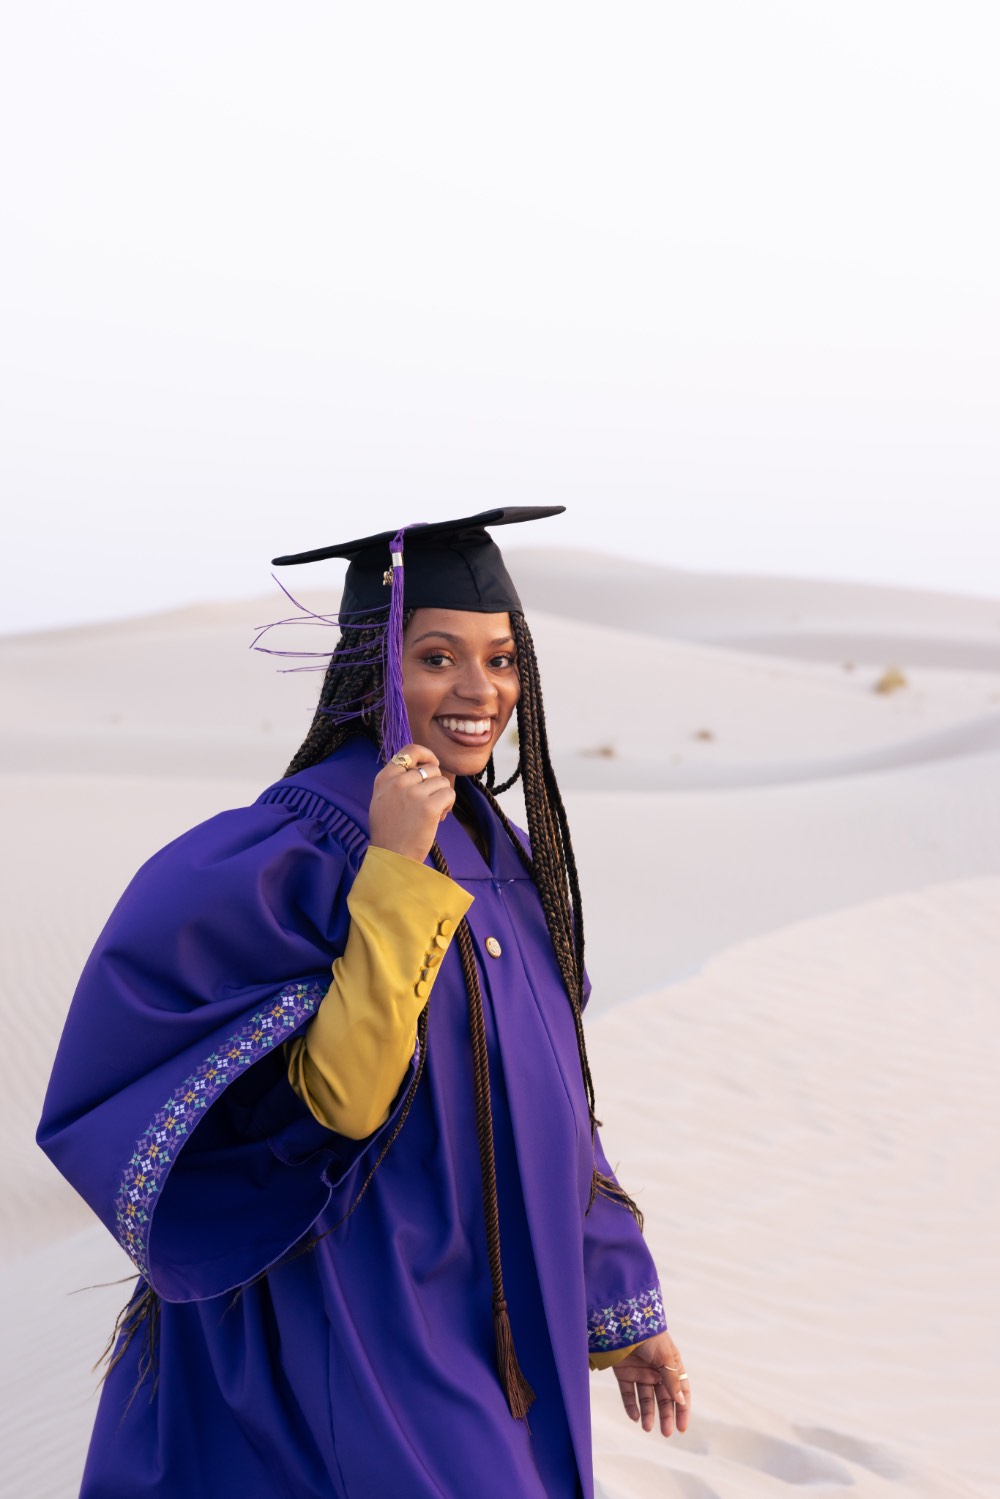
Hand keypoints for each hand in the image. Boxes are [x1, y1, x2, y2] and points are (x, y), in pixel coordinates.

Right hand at [368, 745, 455, 863]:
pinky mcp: (428, 806)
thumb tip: (421, 766)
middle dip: (435, 784)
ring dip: (442, 796)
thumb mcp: (382, 798)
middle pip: (431, 768)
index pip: (409, 750)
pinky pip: (449, 794)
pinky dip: (448, 805)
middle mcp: (398, 782)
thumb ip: (396, 780)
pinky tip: (438, 818)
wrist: (391, 856)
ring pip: (442, 781)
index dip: (426, 754)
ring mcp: (413, 793)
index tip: (432, 763)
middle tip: (429, 802)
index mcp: (385, 778)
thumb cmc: (389, 830)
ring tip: (432, 813)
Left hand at [612, 1330, 689, 1436]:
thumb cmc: (650, 1336)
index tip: (682, 1428)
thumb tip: (681, 1401)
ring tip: (647, 1427)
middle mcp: (657, 1370)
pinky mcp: (624, 1373)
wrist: (624, 1322)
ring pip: (646, 1398)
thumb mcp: (665, 1358)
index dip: (682, 1409)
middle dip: (666, 1415)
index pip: (680, 1390)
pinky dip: (631, 1406)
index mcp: (671, 1364)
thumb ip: (672, 1380)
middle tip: (666, 1433)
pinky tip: (635, 1417)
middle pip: (663, 1397)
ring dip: (648, 1413)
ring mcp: (640, 1372)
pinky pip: (629, 1394)